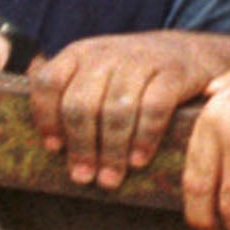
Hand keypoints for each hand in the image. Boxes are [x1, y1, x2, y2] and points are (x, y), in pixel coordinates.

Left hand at [30, 32, 229, 189]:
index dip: (46, 117)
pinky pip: (154, 109)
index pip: (49, 82)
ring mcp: (140, 61)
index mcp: (78, 53)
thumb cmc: (130, 72)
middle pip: (82, 104)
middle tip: (84, 177)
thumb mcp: (94, 70)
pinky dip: (144, 138)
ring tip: (110, 178)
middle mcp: (105, 54)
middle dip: (81, 146)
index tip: (53, 148)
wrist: (186, 51)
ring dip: (111, 150)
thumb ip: (68, 90)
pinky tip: (138, 160)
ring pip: (116, 110)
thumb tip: (44, 136)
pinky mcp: (172, 73)